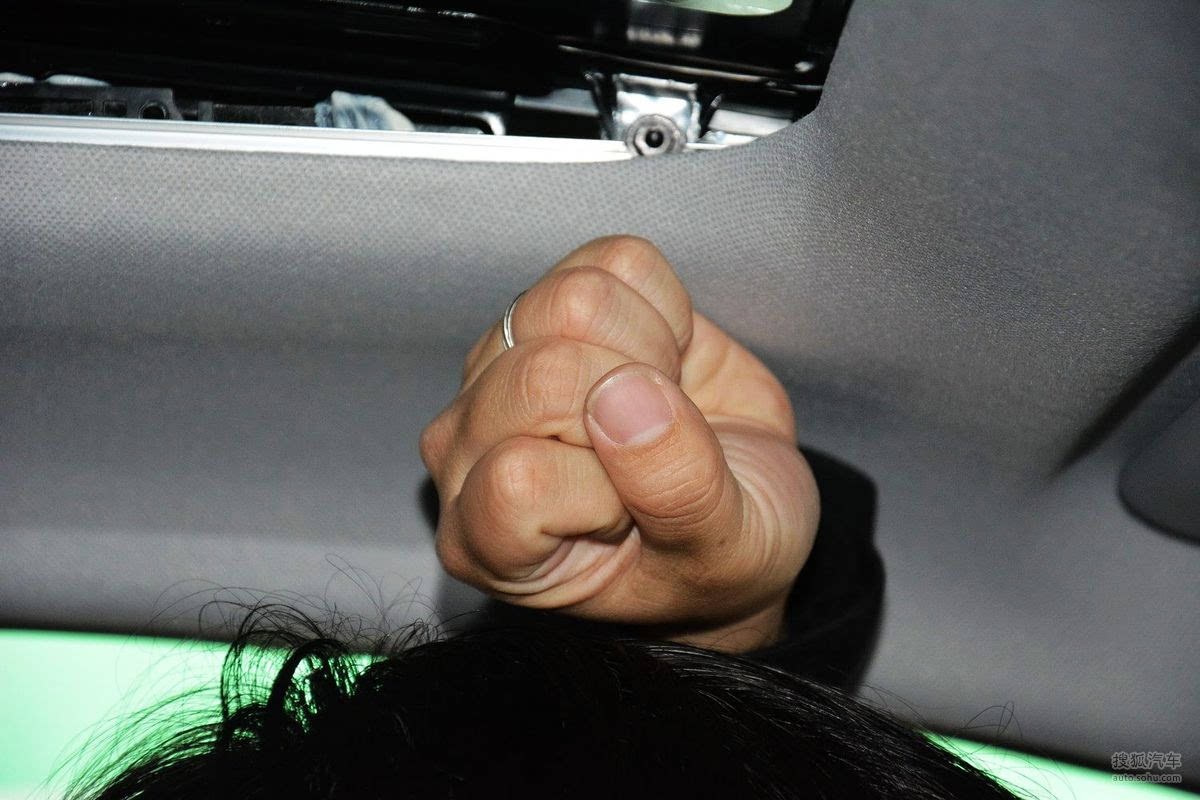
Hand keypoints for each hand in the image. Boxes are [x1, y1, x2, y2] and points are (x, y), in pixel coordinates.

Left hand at [419, 236, 818, 651]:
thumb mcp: (725, 552)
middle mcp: (466, 450)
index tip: (637, 515)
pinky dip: (666, 309)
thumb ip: (677, 490)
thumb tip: (625, 394)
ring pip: (569, 301)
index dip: (606, 485)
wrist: (740, 512)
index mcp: (486, 538)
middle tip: (658, 449)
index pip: (520, 476)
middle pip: (541, 373)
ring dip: (649, 348)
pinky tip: (662, 366)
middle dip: (634, 402)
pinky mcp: (545, 305)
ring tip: (662, 405)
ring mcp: (495, 368)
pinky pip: (613, 261)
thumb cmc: (714, 557)